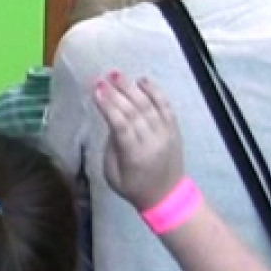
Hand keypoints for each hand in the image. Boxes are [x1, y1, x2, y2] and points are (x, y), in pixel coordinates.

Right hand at [95, 72, 185, 213]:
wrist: (167, 196)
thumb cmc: (133, 187)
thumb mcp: (112, 173)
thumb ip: (111, 145)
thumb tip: (111, 119)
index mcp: (134, 156)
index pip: (120, 125)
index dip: (107, 105)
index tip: (95, 89)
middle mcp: (152, 142)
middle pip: (133, 111)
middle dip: (116, 92)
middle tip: (102, 78)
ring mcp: (165, 134)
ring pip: (149, 106)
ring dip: (132, 88)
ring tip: (117, 75)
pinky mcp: (174, 130)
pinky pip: (166, 107)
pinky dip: (155, 92)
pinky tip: (143, 80)